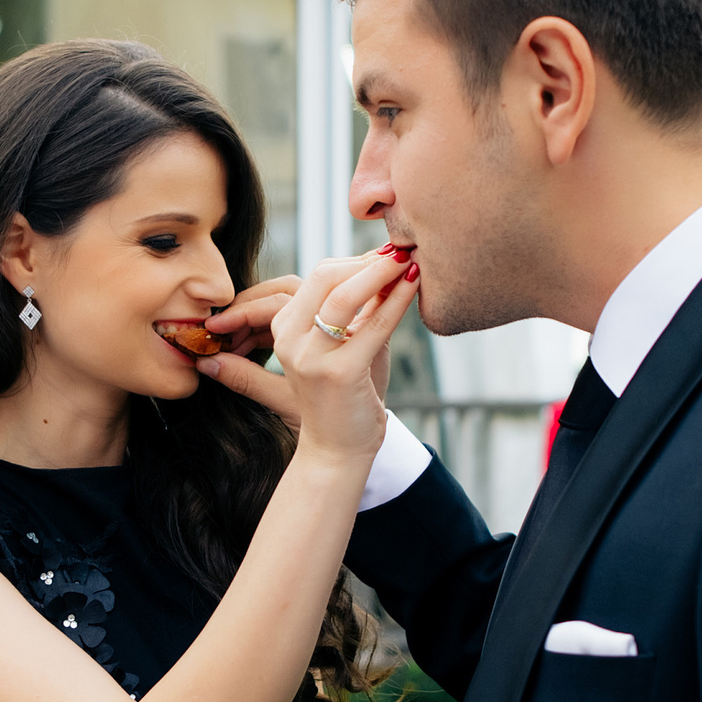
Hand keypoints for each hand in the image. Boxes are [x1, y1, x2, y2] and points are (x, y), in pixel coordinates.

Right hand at [197, 248, 416, 459]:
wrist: (338, 450)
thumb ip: (356, 308)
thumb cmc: (344, 397)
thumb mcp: (342, 346)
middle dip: (365, 260)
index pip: (316, 277)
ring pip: (344, 296)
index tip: (386, 254)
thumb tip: (383, 261)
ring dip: (380, 272)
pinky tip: (416, 283)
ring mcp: (313, 357)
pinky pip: (373, 325)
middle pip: (324, 277)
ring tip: (408, 259)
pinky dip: (397, 299)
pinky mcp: (340, 373)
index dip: (354, 260)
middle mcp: (292, 341)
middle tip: (399, 251)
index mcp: (285, 330)